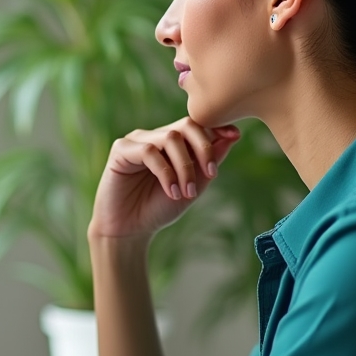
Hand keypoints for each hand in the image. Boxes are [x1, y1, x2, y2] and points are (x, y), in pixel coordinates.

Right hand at [88, 118, 239, 240]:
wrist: (130, 230)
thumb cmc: (159, 209)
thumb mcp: (193, 186)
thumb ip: (209, 162)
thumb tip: (232, 136)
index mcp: (173, 144)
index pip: (197, 125)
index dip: (216, 127)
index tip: (234, 135)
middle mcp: (155, 137)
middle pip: (186, 125)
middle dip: (204, 147)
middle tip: (211, 174)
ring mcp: (137, 141)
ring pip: (170, 138)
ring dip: (185, 167)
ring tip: (187, 193)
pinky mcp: (120, 149)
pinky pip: (149, 151)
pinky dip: (165, 173)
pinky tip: (171, 192)